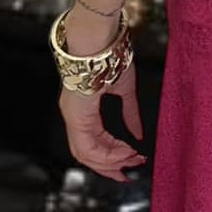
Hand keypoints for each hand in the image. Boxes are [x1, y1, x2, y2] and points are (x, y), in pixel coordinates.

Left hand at [56, 8, 147, 180]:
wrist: (99, 40)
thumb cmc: (110, 57)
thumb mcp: (124, 90)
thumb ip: (130, 115)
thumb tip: (138, 135)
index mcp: (83, 110)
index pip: (93, 143)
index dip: (113, 156)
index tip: (132, 160)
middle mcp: (74, 116)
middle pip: (87, 155)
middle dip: (110, 166)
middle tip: (129, 172)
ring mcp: (72, 117)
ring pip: (86, 155)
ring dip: (111, 161)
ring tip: (132, 158)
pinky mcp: (75, 116)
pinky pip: (87, 146)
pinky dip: (107, 153)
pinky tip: (125, 151)